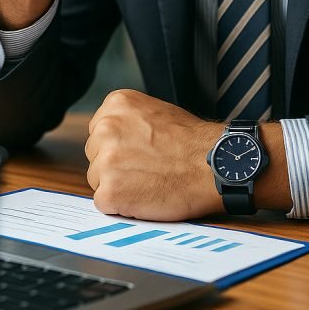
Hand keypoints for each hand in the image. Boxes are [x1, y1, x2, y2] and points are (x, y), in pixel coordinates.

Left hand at [85, 90, 222, 220]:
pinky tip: (145, 196)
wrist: (213, 166)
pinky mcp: (109, 192)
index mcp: (116, 104)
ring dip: (118, 185)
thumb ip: (129, 121)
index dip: (119, 146)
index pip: (99, 131)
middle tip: (146, 169)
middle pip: (95, 155)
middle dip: (115, 165)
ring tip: (149, 182)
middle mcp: (105, 128)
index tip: (139, 152)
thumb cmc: (192, 142)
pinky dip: (122, 205)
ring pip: (98, 179)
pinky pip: (104, 202)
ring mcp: (105, 161)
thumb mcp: (156, 111)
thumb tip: (113, 137)